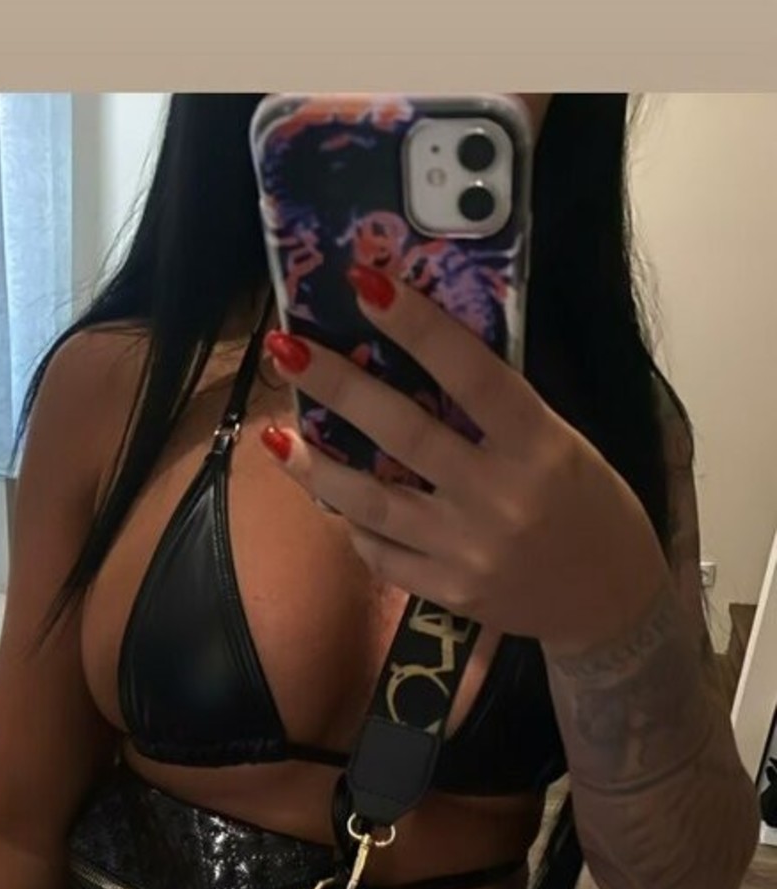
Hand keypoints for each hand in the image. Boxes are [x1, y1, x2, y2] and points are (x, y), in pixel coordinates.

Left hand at [259, 263, 670, 658]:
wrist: (611, 604)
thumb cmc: (590, 507)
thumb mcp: (562, 445)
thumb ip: (500, 413)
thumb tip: (422, 360)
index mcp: (539, 446)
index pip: (471, 373)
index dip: (418, 327)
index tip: (367, 285)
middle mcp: (500, 496)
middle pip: (404, 431)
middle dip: (338, 386)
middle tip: (287, 349)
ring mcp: (468, 550)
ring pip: (373, 501)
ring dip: (317, 466)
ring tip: (276, 436)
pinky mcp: (448, 593)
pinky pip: (382, 552)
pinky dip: (354, 523)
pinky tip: (334, 498)